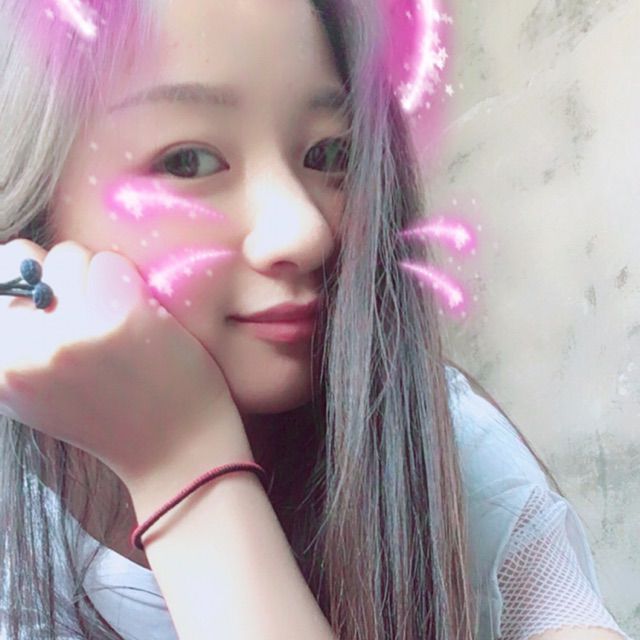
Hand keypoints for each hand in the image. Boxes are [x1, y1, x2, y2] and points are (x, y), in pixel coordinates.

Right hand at [0, 239, 245, 485]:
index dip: (36, 293)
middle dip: (65, 282)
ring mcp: (74, 333)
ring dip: (99, 277)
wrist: (176, 452)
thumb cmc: (115, 421)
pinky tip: (144, 318)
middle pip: (31, 263)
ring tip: (120, 319)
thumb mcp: (40, 395)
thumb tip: (15, 282)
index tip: (62, 310)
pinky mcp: (121, 317)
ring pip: (73, 256)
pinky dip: (130, 282)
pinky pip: (113, 264)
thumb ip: (21, 348)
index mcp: (3, 370)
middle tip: (96, 317)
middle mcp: (28, 351)